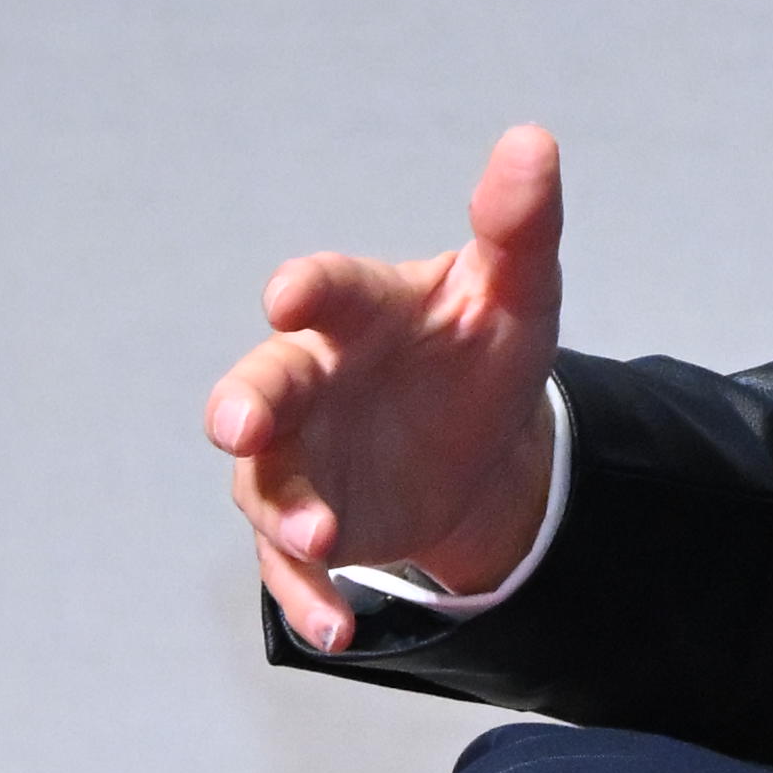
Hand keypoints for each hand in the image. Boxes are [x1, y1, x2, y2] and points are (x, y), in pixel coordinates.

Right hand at [208, 123, 567, 653]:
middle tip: (240, 426)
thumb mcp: (518, 292)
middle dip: (246, 403)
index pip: (324, 293)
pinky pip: (289, 566)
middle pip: (263, 387)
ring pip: (266, 484)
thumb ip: (519, 226)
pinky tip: (339, 630)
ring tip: (322, 540)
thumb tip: (532, 142)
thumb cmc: (479, 348)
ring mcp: (301, 457)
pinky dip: (306, 597)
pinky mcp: (310, 524)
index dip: (306, 291)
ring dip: (286, 512)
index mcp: (356, 310)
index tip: (289, 296)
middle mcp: (311, 380)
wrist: (481, 441)